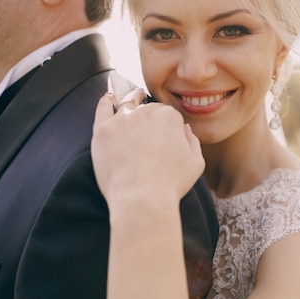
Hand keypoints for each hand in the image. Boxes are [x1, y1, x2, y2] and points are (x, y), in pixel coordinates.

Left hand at [91, 89, 204, 205]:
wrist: (142, 199)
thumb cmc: (171, 185)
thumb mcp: (196, 163)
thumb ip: (192, 140)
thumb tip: (184, 128)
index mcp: (169, 116)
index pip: (167, 114)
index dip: (166, 127)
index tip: (164, 139)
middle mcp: (145, 111)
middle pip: (147, 108)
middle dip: (148, 118)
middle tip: (147, 134)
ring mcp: (122, 119)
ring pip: (127, 105)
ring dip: (130, 103)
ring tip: (131, 103)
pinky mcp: (103, 130)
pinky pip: (103, 109)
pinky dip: (106, 101)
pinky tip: (109, 99)